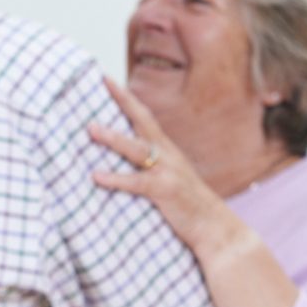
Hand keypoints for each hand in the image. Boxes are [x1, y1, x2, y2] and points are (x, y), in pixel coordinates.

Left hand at [89, 75, 242, 257]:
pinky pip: (137, 182)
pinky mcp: (166, 191)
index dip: (126, 97)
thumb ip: (145, 168)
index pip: (144, 117)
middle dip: (123, 101)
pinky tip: (96, 176)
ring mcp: (168, 172)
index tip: (106, 78)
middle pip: (143, 121)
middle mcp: (168, 155)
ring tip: (91, 129)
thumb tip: (113, 161)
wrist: (216, 228)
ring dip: (114, 138)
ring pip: (138, 149)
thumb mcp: (166, 179)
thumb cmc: (186, 205)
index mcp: (166, 150)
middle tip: (101, 82)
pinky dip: (116, 178)